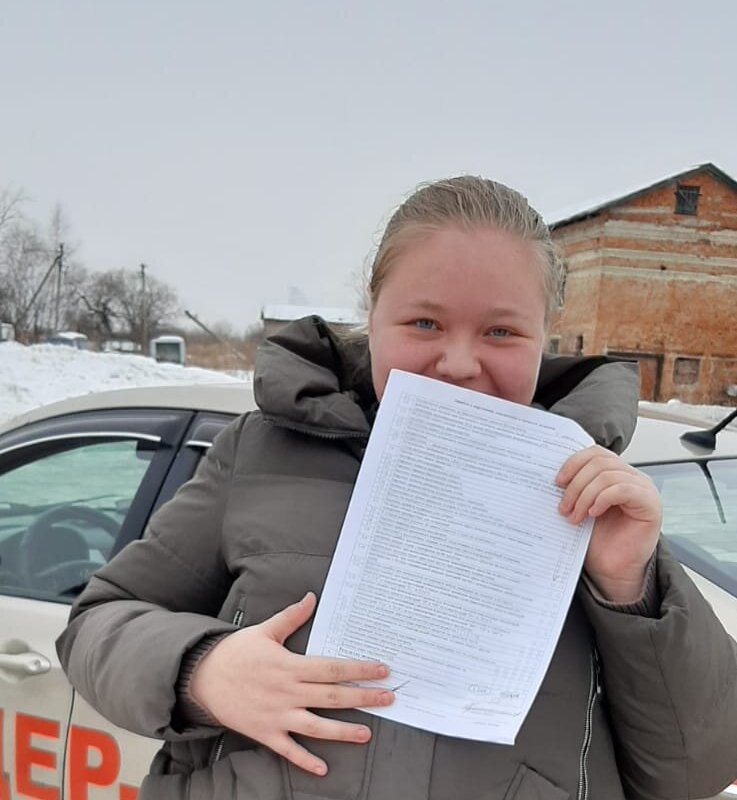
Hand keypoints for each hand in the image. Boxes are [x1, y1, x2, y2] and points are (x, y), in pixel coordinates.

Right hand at [189, 592, 393, 775]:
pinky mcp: (265, 732)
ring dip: (343, 731)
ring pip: (316, 726)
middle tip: (388, 698)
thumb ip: (291, 616)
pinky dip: (305, 760)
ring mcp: (277, 715)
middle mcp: (288, 692)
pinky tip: (323, 768)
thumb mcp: (264, 631)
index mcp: (291, 665)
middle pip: (332, 696)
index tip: (381, 670)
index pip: (333, 668)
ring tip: (366, 733)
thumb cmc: (235, 652)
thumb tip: (311, 597)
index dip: (359, 669)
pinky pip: (288, 749)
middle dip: (363, 698)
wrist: (202, 677)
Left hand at [556, 445, 661, 603]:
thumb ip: (576, 485)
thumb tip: (554, 473)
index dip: (574, 463)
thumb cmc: (598, 539)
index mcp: (617, 473)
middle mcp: (633, 477)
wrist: (612, 569)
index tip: (557, 481)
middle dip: (576, 484)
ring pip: (607, 476)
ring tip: (574, 516)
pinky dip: (602, 499)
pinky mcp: (650, 504)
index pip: (596, 453)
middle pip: (599, 463)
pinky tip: (592, 514)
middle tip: (563, 506)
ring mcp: (644, 488)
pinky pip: (623, 489)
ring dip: (584, 496)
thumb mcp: (581, 505)